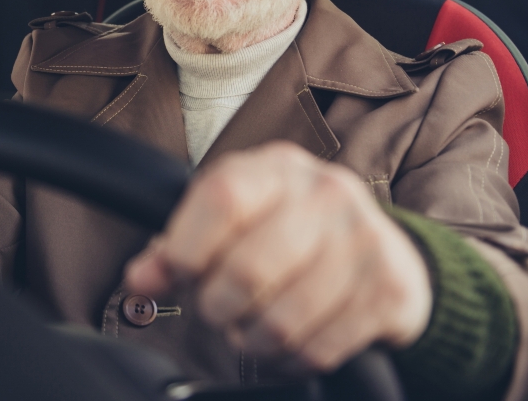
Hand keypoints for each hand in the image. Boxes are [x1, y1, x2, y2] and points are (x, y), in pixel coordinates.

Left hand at [125, 141, 430, 371]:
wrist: (385, 253)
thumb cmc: (289, 234)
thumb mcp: (232, 222)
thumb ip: (178, 247)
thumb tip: (140, 279)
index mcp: (275, 169)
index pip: (221, 198)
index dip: (187, 248)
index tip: (181, 274)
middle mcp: (325, 194)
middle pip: (247, 268)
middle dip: (217, 307)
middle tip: (218, 312)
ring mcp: (363, 240)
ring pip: (283, 319)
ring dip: (253, 339)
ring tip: (251, 329)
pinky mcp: (387, 291)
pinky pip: (319, 348)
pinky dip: (290, 359)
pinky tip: (288, 344)